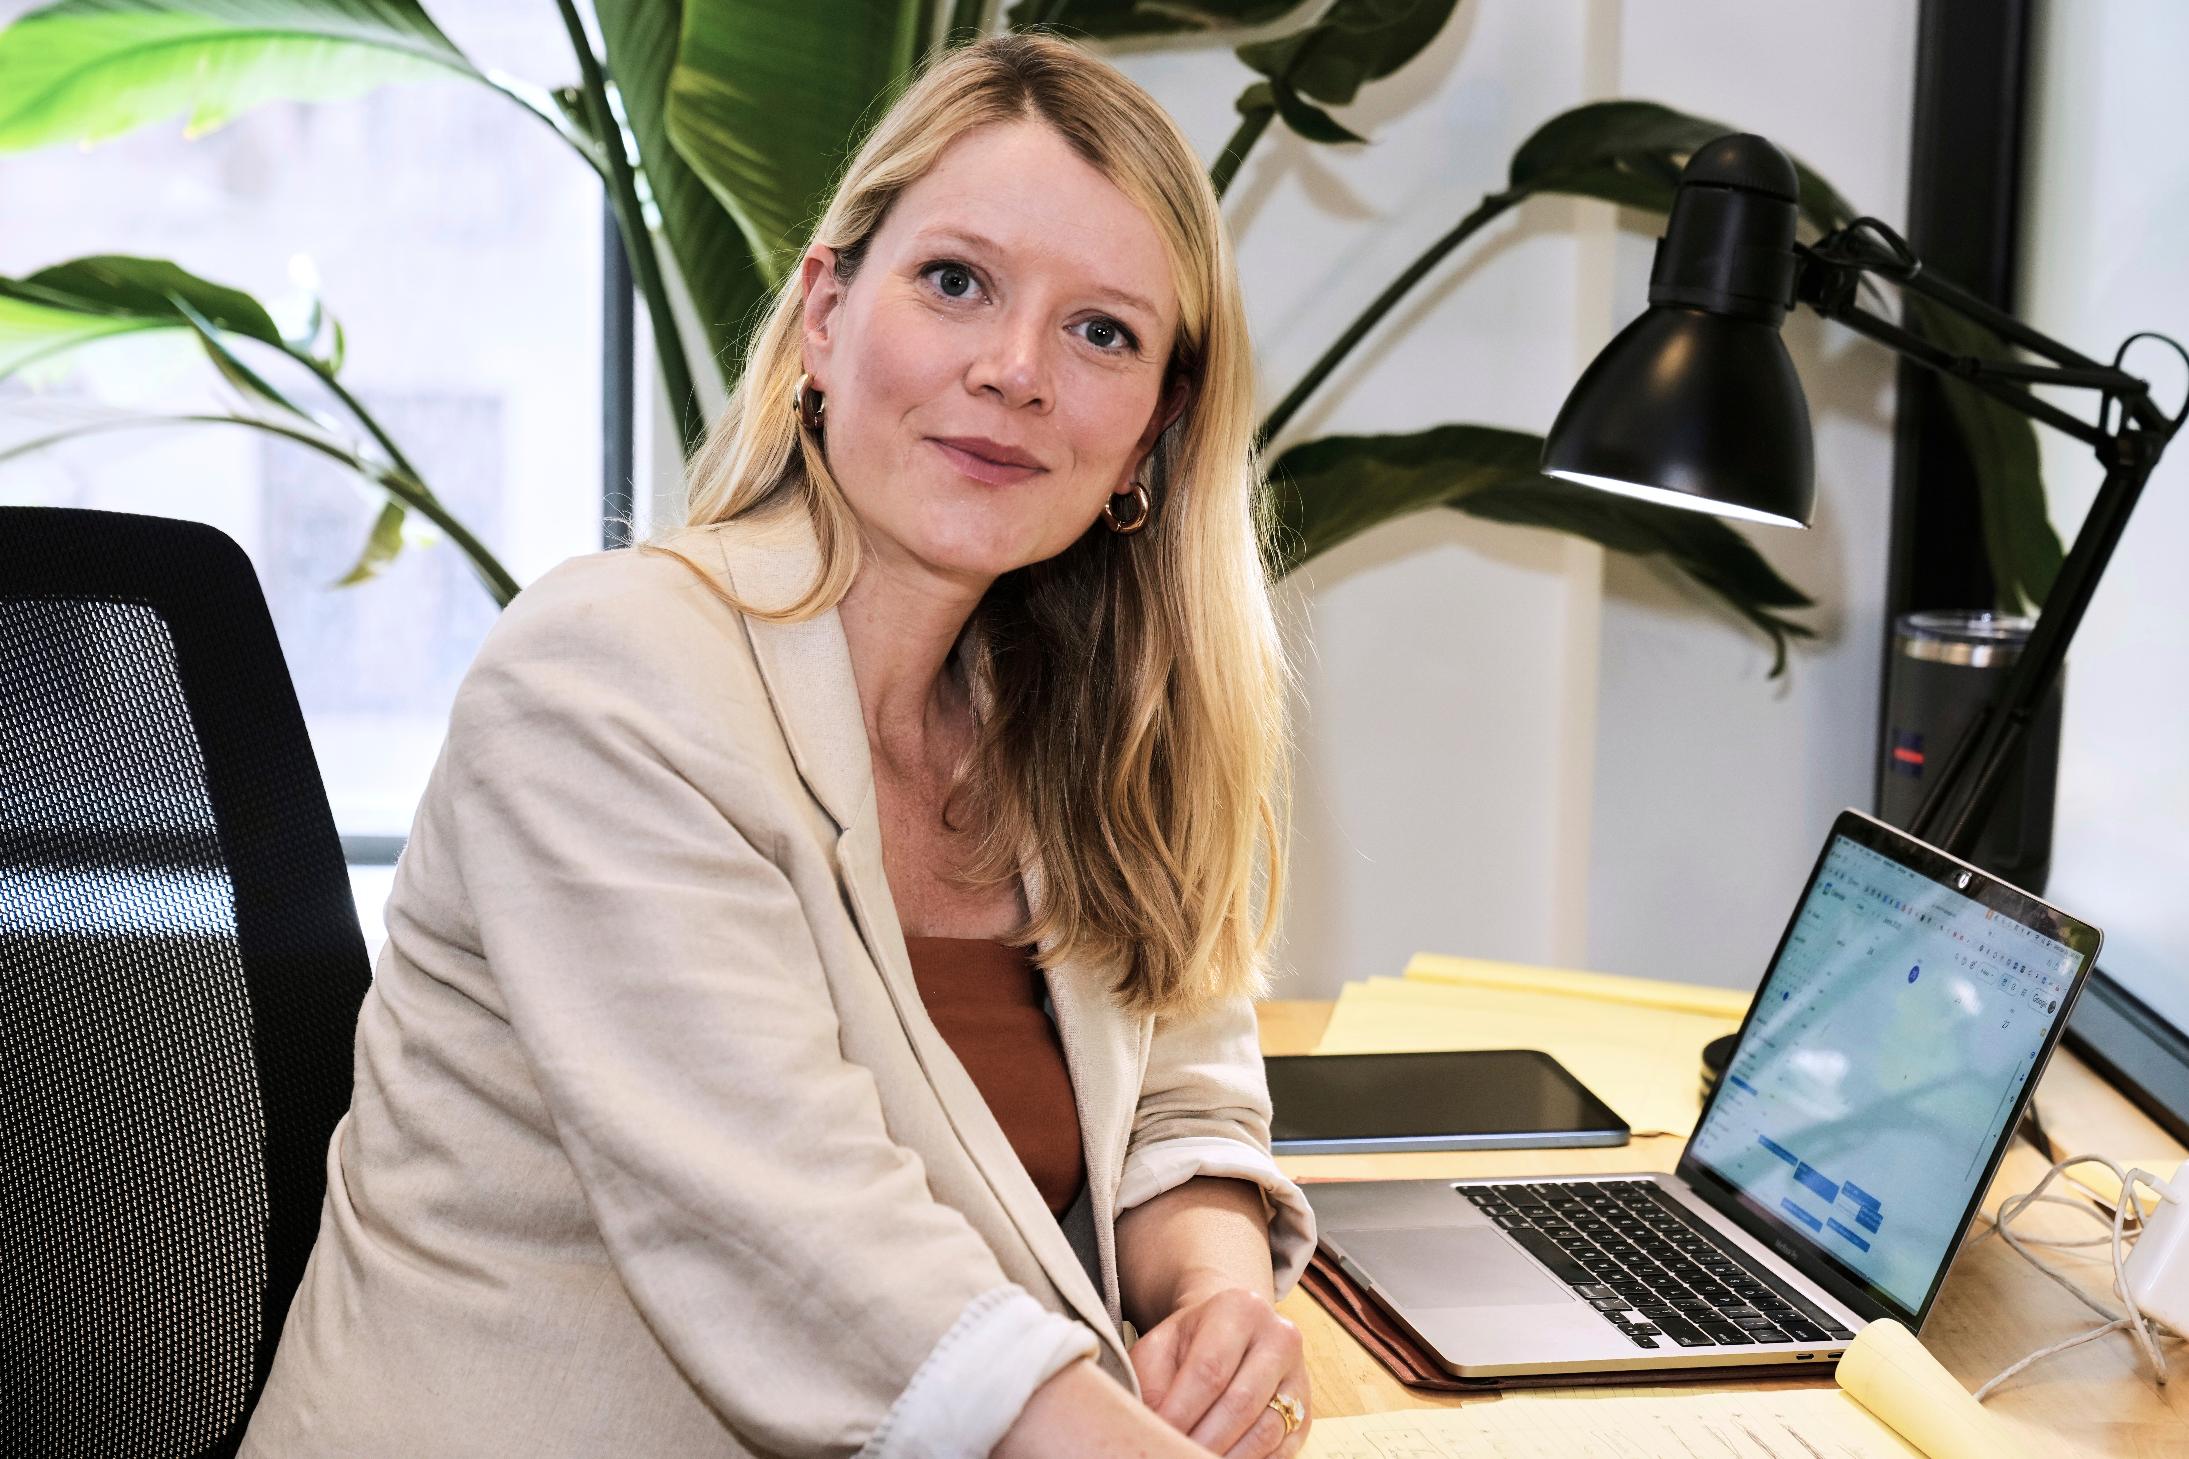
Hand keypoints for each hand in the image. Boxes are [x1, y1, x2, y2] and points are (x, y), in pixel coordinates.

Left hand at [1129, 1285, 1309, 1457]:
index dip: (1180, 1410)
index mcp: (1240, 1310)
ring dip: (1227, 1456)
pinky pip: (1282, 1450)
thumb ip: (1151, 1383)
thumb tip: (1154, 1427)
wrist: (1231, 1333)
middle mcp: (1279, 1337)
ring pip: (1265, 1431)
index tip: (1158, 1434)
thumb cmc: (1189, 1342)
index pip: (1209, 1369)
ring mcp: (1298, 1376)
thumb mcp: (1160, 1346)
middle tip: (1174, 1455)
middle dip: (1202, 1439)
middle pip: (1240, 1403)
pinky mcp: (1306, 1412)